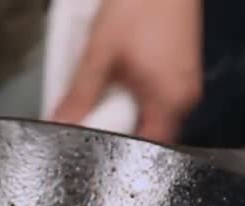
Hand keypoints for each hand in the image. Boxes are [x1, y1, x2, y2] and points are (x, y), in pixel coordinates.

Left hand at [51, 0, 202, 142]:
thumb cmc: (138, 9)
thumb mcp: (100, 54)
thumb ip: (79, 95)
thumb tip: (58, 125)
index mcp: (170, 102)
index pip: (145, 150)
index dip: (117, 152)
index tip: (91, 149)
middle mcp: (185, 99)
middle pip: (150, 135)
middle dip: (120, 133)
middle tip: (93, 125)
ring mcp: (186, 84)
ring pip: (154, 116)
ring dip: (128, 114)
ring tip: (104, 102)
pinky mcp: (182, 71)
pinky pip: (159, 98)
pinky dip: (138, 98)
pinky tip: (121, 83)